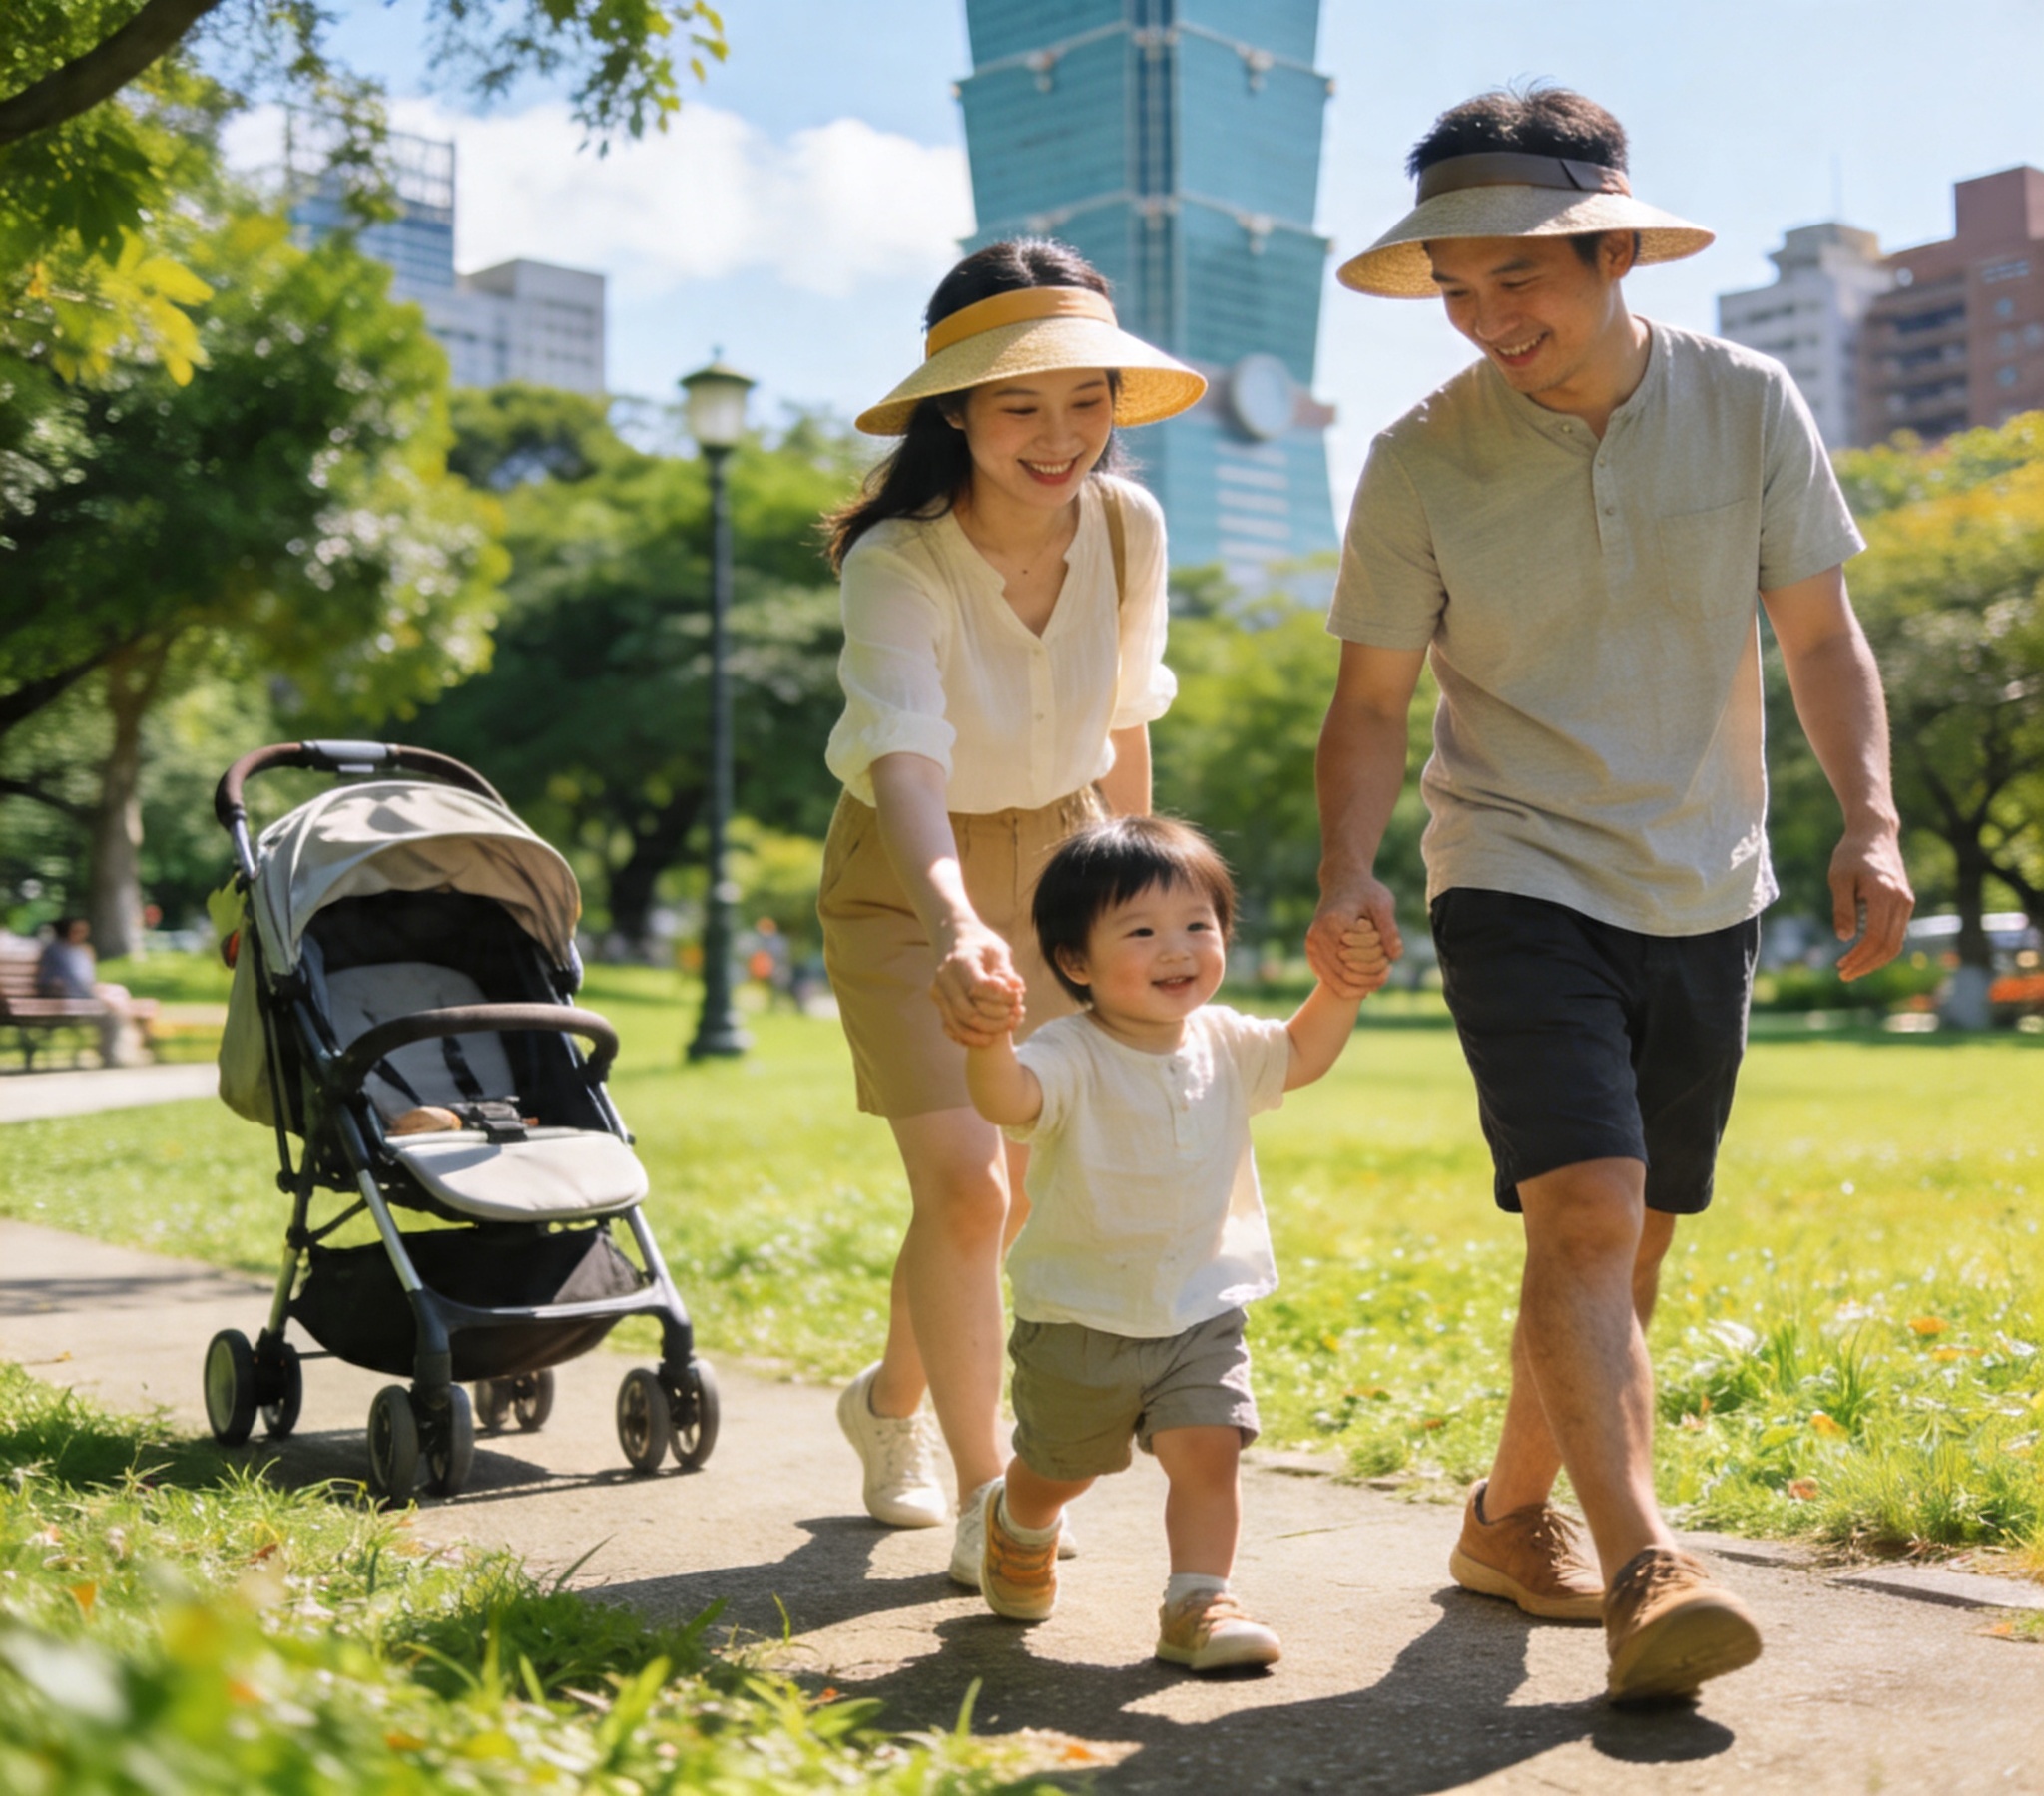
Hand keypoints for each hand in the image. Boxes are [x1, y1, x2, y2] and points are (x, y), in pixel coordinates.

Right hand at [931, 917, 1025, 1046]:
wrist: (960, 943)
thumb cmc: (984, 947)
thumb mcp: (998, 951)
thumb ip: (1006, 971)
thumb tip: (1016, 988)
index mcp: (960, 961)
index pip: (979, 987)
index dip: (1002, 997)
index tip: (1019, 996)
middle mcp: (944, 978)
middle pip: (968, 1011)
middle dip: (995, 1021)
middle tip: (1015, 1018)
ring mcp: (939, 994)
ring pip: (959, 1025)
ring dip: (985, 1033)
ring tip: (1006, 1030)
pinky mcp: (939, 1006)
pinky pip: (951, 1029)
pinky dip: (970, 1037)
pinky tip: (989, 1037)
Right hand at [1308, 873, 1402, 998]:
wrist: (1342, 882)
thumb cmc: (1365, 892)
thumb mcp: (1383, 904)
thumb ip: (1390, 929)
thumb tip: (1395, 956)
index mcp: (1333, 923)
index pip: (1359, 956)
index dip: (1377, 959)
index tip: (1389, 952)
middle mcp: (1317, 937)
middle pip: (1347, 973)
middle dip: (1371, 975)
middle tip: (1389, 968)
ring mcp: (1312, 946)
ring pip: (1338, 982)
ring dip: (1362, 984)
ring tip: (1382, 976)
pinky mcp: (1312, 954)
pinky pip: (1330, 981)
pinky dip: (1350, 986)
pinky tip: (1368, 980)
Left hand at [1829, 824, 1912, 979]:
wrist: (1874, 833)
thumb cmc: (1851, 854)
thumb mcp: (1838, 878)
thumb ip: (1843, 908)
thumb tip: (1846, 938)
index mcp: (1885, 894)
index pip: (1876, 938)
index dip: (1859, 957)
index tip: (1841, 967)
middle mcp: (1902, 900)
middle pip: (1890, 946)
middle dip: (1867, 964)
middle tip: (1844, 974)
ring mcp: (1906, 901)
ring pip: (1897, 942)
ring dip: (1874, 958)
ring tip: (1850, 966)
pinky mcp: (1905, 901)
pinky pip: (1896, 932)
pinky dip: (1881, 946)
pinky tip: (1861, 951)